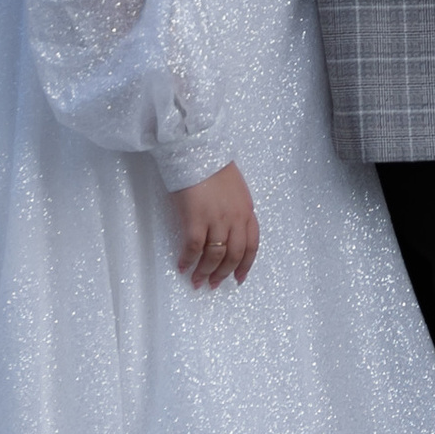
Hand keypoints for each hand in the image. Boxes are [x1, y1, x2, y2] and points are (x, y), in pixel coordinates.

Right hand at [169, 164, 259, 290]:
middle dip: (224, 273)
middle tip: (214, 284)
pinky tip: (183, 266)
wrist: (196, 148)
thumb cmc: (212, 165)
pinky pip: (194, 247)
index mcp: (246, 210)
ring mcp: (216, 219)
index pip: (252, 245)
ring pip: (215, 255)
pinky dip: (188, 260)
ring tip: (197, 281)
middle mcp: (235, 218)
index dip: (245, 265)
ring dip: (206, 272)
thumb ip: (236, 209)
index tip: (239, 278)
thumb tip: (229, 230)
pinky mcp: (195, 218)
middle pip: (234, 255)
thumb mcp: (235, 188)